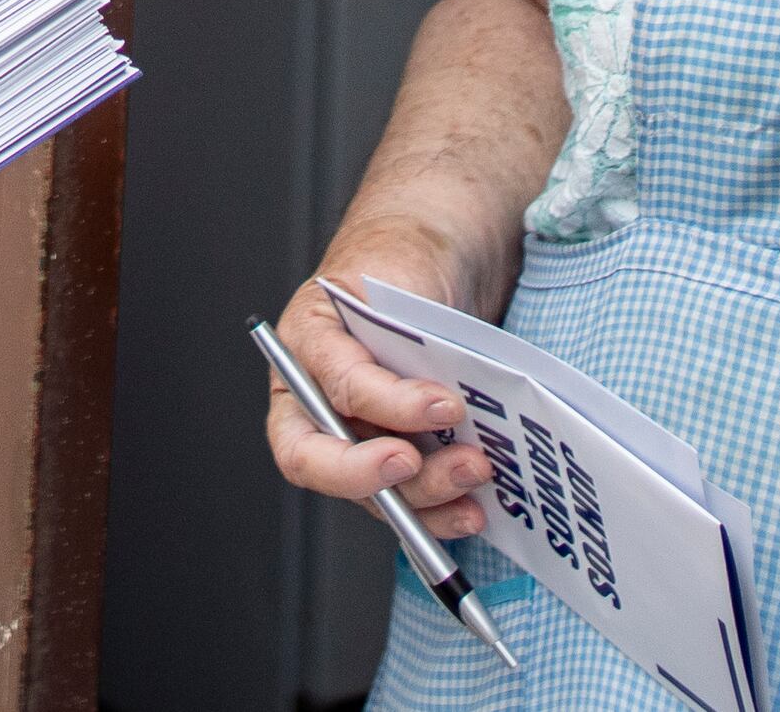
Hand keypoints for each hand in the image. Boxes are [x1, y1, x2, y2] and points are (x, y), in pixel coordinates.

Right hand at [261, 234, 499, 538]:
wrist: (429, 265)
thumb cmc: (399, 265)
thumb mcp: (394, 284)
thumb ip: (403, 337)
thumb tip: (440, 401)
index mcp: (303, 349)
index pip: (331, 388)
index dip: (384, 406)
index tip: (440, 405)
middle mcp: (316, 403)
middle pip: (322, 462)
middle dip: (381, 476)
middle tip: (445, 462)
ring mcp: (355, 440)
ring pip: (371, 491)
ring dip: (427, 493)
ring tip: (476, 470)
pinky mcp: (394, 464)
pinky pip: (406, 503)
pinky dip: (440, 514)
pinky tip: (474, 509)